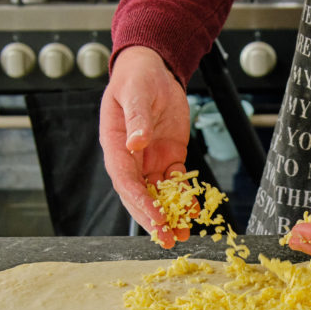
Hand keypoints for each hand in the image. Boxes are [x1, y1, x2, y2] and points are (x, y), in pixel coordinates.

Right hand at [100, 46, 191, 246]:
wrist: (153, 70)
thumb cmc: (137, 78)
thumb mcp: (135, 93)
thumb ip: (136, 119)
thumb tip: (135, 142)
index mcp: (116, 146)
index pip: (125, 180)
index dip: (139, 201)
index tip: (154, 217)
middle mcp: (131, 159)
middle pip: (139, 196)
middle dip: (152, 219)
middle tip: (166, 239)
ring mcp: (150, 161)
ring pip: (158, 195)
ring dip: (169, 215)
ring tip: (180, 236)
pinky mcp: (169, 158)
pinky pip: (176, 183)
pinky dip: (185, 198)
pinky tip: (194, 212)